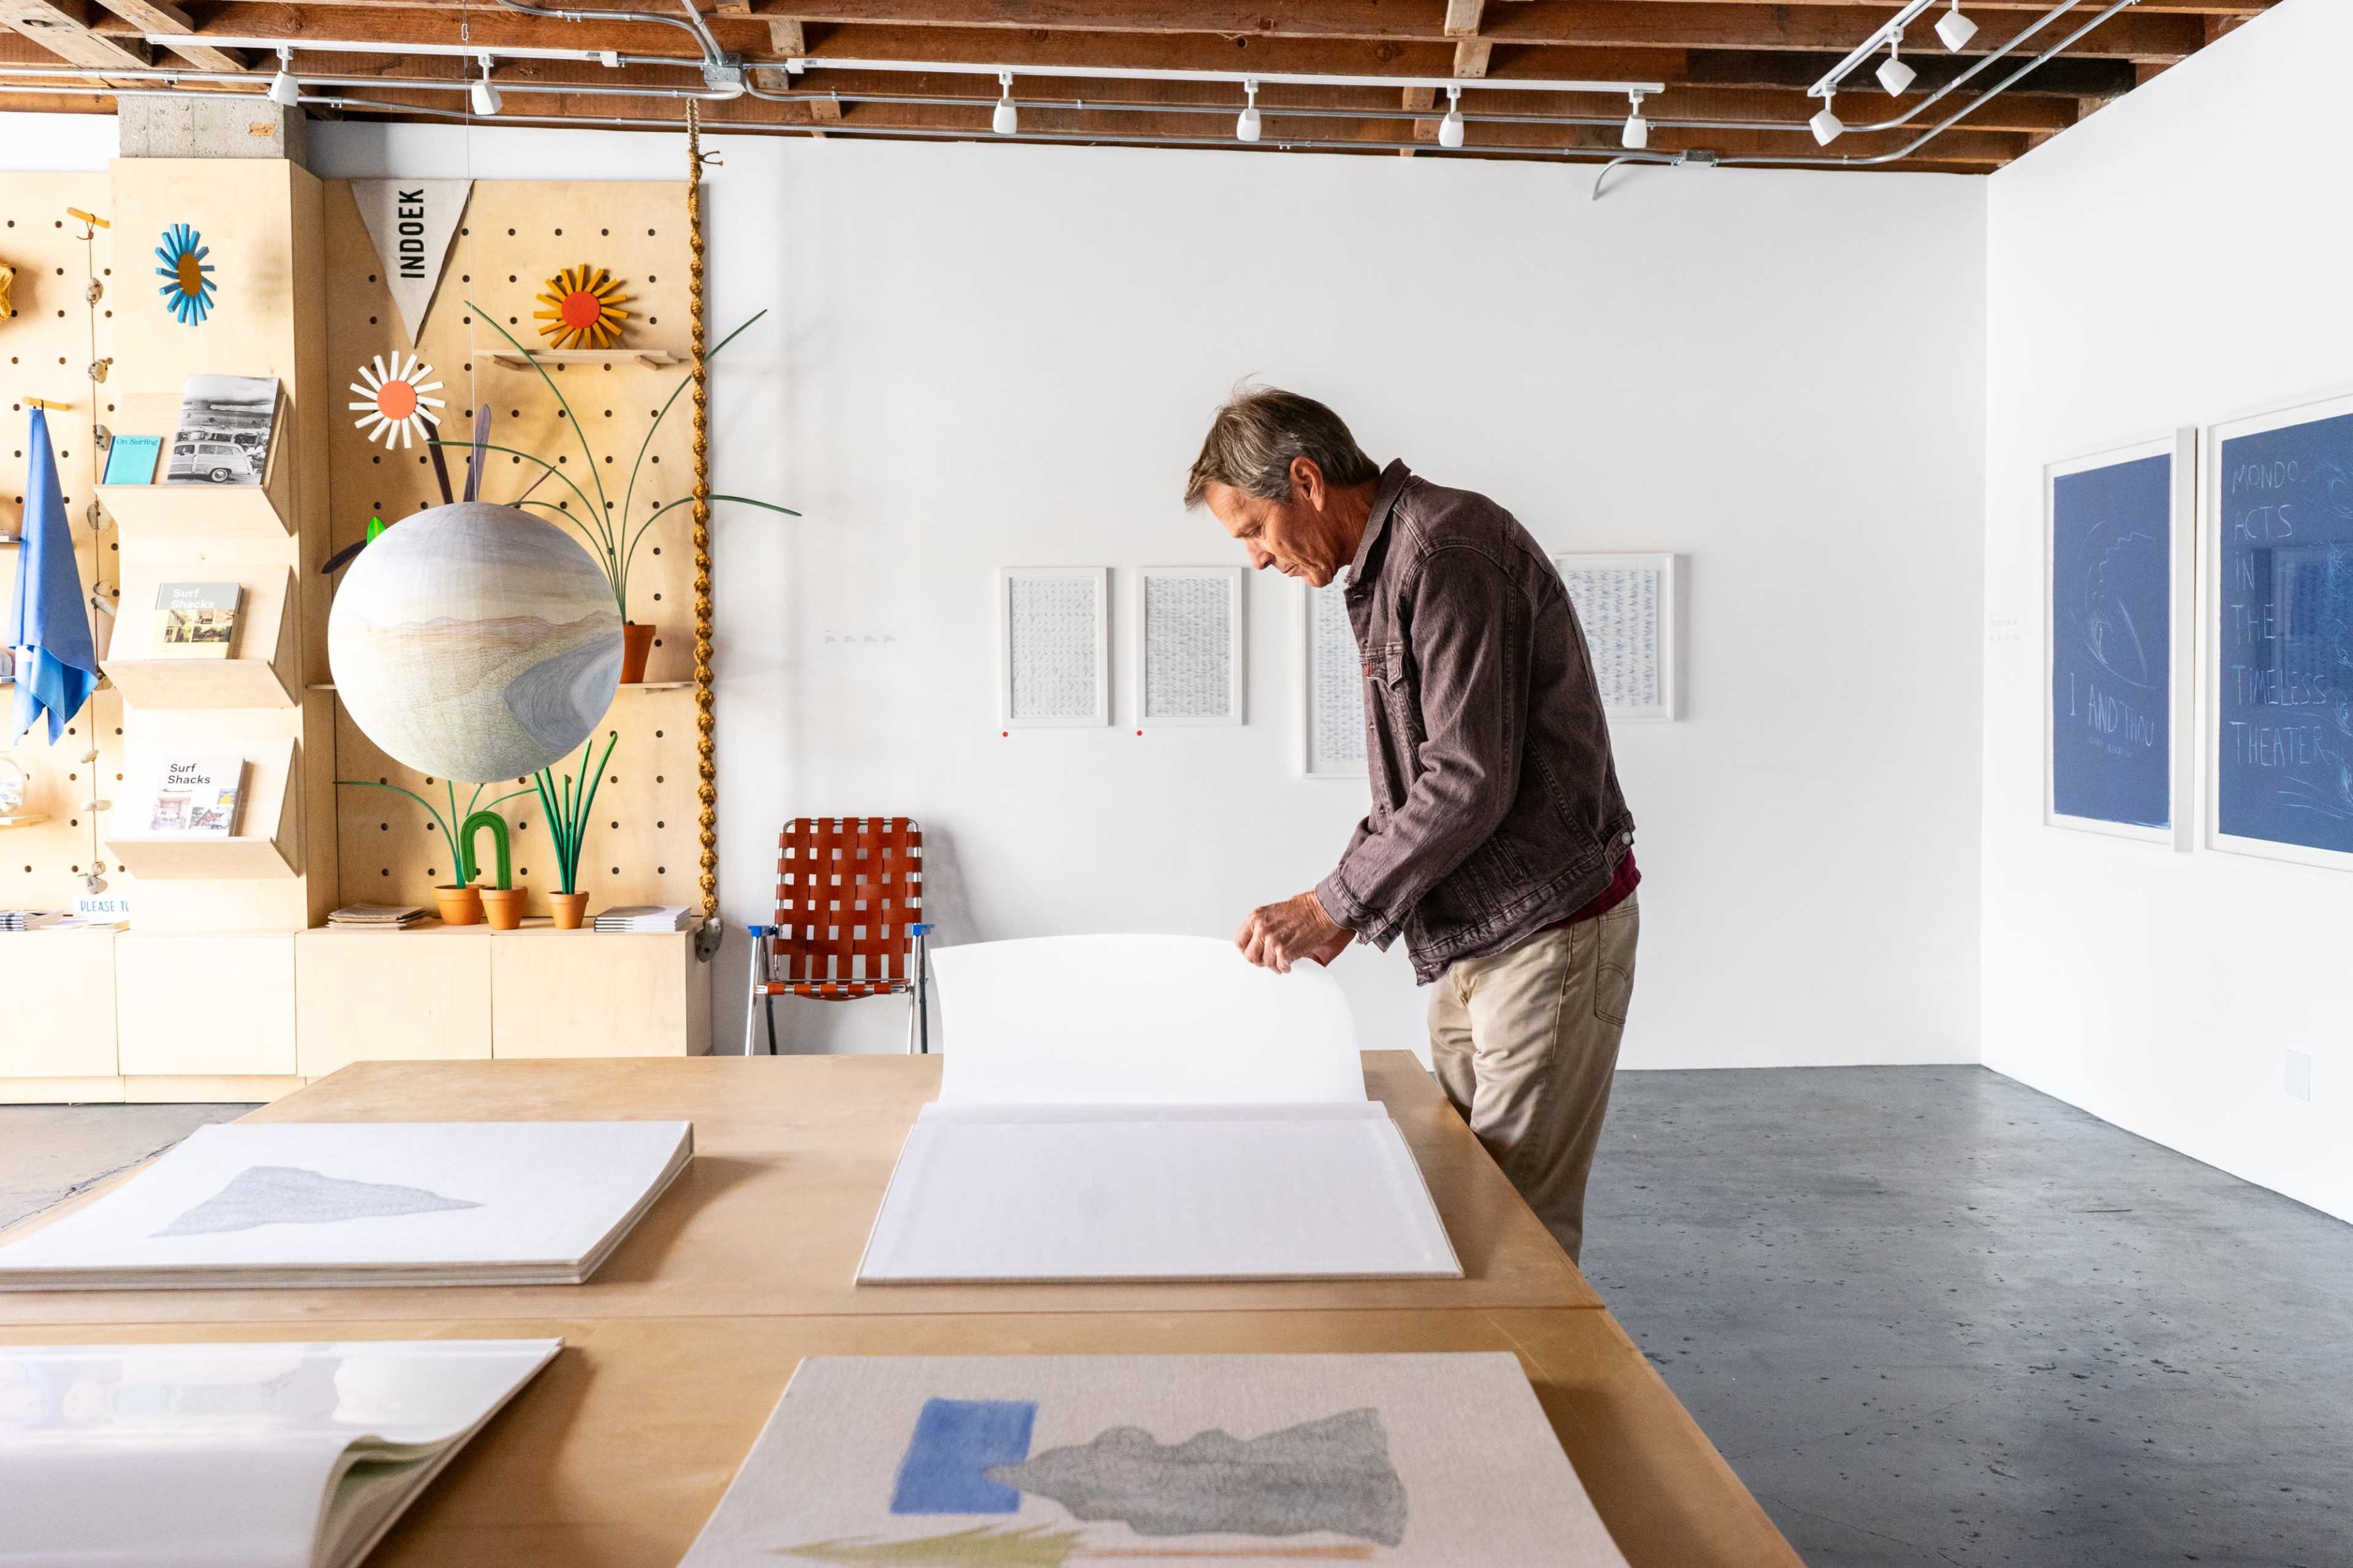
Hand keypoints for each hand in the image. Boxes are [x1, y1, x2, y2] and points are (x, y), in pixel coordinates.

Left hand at [1235, 891, 1353, 973]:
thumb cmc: (1304, 908)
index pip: (1239, 941)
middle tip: (1269, 959)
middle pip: (1250, 956)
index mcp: (1256, 917)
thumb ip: (1261, 927)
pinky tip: (1290, 961)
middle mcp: (1262, 928)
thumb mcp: (1273, 912)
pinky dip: (1286, 967)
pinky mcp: (1285, 951)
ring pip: (1266, 964)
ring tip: (1283, 960)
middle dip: (1260, 960)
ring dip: (1275, 965)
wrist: (1323, 909)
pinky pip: (1281, 967)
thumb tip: (1256, 943)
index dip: (1247, 950)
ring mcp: (1273, 941)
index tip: (1255, 952)